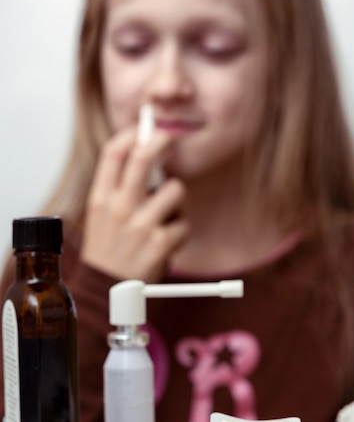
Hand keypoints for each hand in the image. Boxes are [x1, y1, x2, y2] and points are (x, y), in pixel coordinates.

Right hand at [81, 126, 188, 281]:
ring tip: (165, 221)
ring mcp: (140, 225)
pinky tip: (166, 246)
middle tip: (170, 140)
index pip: (114, 152)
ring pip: (175, 190)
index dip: (132, 133)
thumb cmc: (108, 253)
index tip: (144, 129)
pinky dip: (180, 234)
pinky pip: (184, 225)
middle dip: (162, 141)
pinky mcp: (160, 243)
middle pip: (144, 156)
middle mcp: (119, 207)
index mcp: (100, 199)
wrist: (106, 292)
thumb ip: (118, 191)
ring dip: (178, 203)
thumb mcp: (101, 218)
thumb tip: (146, 160)